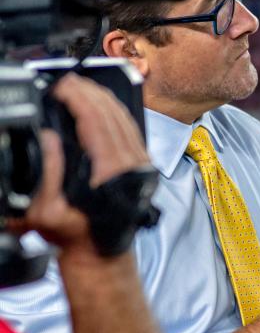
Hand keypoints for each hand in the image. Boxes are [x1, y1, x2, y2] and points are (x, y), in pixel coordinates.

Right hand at [9, 74, 150, 250]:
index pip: (96, 120)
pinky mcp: (142, 164)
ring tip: (79, 86)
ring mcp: (141, 163)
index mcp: (111, 171)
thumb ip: (45, 176)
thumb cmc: (73, 234)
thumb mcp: (46, 213)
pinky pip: (131, 128)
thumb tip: (49, 137)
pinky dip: (115, 111)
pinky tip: (100, 104)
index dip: (78, 97)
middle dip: (88, 91)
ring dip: (101, 98)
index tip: (61, 85)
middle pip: (112, 113)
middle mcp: (132, 163)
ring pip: (124, 118)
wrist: (101, 252)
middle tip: (65, 80)